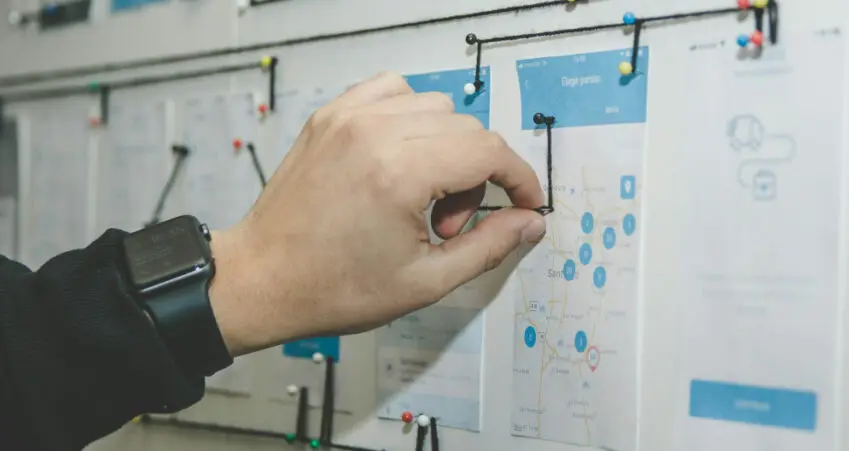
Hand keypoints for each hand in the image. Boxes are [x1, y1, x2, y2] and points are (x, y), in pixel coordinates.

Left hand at [208, 72, 546, 355]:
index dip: (519, 179)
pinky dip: (411, 117)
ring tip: (422, 198)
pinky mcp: (330, 116)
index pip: (489, 151)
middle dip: (478, 177)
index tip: (525, 203)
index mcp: (399, 173)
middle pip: (467, 130)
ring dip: (447, 147)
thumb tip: (529, 221)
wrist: (262, 280)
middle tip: (449, 226)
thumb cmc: (333, 287)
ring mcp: (348, 117)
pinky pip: (393, 91)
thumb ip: (488, 246)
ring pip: (436, 107)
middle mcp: (374, 132)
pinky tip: (402, 158)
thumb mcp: (425, 281)